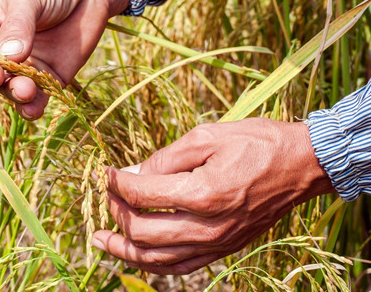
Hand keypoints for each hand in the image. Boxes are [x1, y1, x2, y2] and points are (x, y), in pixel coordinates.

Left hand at [92, 118, 334, 274]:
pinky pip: (181, 267)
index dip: (116, 183)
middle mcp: (208, 226)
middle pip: (142, 232)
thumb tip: (133, 173)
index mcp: (202, 193)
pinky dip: (154, 263)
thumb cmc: (256, 143)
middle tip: (106, 198)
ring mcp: (217, 243)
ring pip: (157, 258)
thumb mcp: (206, 136)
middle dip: (116, 213)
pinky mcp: (225, 249)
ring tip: (101, 240)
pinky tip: (137, 255)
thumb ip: (165, 158)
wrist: (302, 165)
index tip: (106, 173)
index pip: (141, 194)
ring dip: (124, 250)